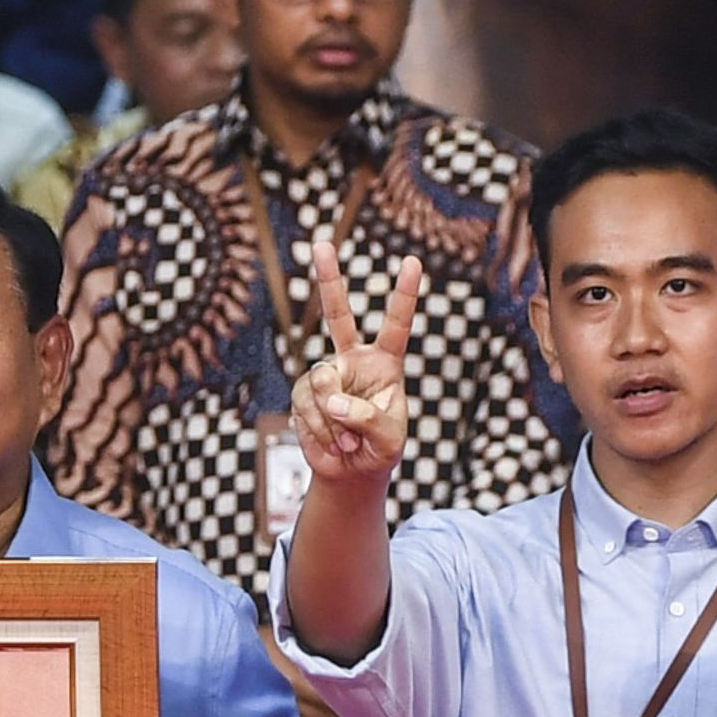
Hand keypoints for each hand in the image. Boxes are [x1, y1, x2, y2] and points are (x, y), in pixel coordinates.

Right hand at [291, 249, 420, 486]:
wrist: (351, 472)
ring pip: (322, 382)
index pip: (396, 324)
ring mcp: (325, 375)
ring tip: (349, 443)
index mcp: (385, 363)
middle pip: (337, 315)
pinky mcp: (304, 394)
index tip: (412, 262)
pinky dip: (320, 430)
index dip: (404, 295)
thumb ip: (368, 417)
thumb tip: (333, 399)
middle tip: (320, 244)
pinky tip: (333, 444)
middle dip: (329, 280)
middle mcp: (353, 360)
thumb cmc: (379, 450)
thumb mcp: (389, 439)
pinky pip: (307, 405)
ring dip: (334, 420)